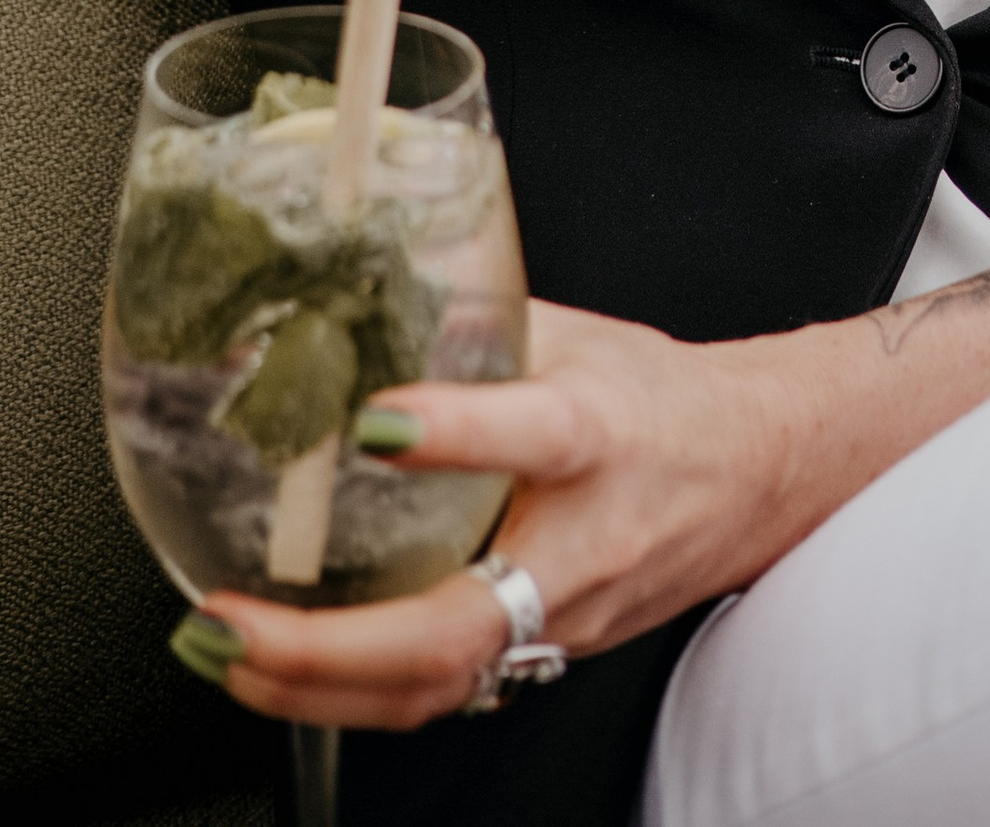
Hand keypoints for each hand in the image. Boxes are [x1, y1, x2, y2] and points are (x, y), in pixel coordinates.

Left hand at [198, 300, 818, 733]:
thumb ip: (466, 318)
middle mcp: (585, 541)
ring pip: (442, 685)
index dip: (453, 432)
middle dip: (330, 645)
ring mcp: (571, 616)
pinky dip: (355, 695)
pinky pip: (449, 692)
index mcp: (598, 432)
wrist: (760, 474)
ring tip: (229, 658)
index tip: (371, 427)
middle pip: (461, 624)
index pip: (534, 433)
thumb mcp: (571, 332)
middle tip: (233, 621)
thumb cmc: (660, 398)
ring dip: (321, 688)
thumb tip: (347, 294)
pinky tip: (286, 676)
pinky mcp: (553, 654)